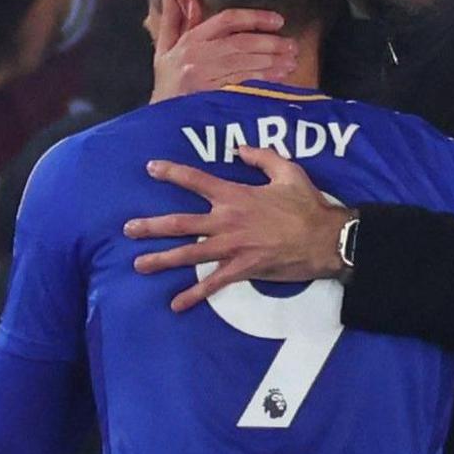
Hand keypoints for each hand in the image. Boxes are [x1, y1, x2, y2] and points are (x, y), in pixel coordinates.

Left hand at [123, 145, 353, 311]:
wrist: (325, 239)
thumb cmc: (307, 205)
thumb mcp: (288, 171)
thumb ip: (261, 156)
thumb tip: (239, 149)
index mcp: (235, 195)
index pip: (196, 180)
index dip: (172, 173)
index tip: (150, 168)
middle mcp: (227, 221)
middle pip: (180, 223)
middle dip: (151, 226)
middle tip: (127, 229)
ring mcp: (232, 247)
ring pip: (189, 254)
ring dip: (162, 260)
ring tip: (139, 265)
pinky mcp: (242, 269)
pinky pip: (213, 284)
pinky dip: (193, 295)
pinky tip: (175, 304)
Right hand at [149, 0, 297, 102]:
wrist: (159, 119)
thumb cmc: (166, 82)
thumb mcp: (164, 49)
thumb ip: (172, 20)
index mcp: (190, 40)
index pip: (227, 20)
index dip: (255, 18)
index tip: (278, 20)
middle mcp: (198, 56)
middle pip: (241, 43)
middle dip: (270, 43)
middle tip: (292, 45)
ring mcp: (205, 78)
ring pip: (246, 65)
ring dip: (272, 62)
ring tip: (292, 60)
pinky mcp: (213, 98)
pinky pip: (244, 86)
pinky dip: (263, 81)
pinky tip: (279, 78)